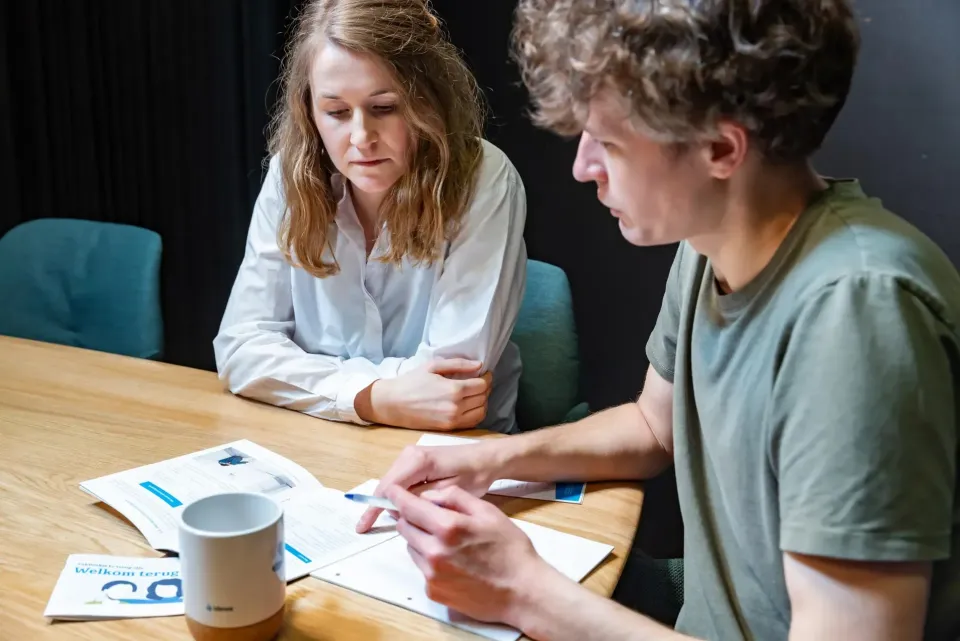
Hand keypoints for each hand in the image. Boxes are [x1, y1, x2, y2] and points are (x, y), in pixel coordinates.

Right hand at [355, 440, 500, 531]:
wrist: (487, 459)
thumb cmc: (473, 476)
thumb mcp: (449, 493)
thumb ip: (421, 500)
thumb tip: (398, 509)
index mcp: (417, 461)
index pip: (388, 488)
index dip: (375, 508)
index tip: (364, 527)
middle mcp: (409, 455)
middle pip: (386, 486)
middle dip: (384, 507)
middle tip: (391, 528)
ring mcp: (411, 455)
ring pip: (392, 484)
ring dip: (394, 503)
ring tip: (406, 519)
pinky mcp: (415, 459)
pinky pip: (400, 481)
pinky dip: (401, 496)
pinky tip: (408, 509)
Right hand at [362, 359, 492, 430]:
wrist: (392, 404)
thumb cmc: (411, 382)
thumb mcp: (433, 366)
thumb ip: (458, 364)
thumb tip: (479, 365)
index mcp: (454, 390)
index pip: (482, 385)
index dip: (487, 378)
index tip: (484, 373)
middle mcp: (456, 407)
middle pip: (484, 398)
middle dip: (485, 388)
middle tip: (480, 381)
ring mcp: (453, 420)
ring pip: (481, 412)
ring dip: (483, 402)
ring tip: (475, 394)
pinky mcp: (449, 429)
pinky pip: (472, 423)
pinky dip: (476, 414)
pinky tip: (470, 406)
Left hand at [387, 485, 547, 624]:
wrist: (522, 591)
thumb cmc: (510, 550)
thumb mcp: (488, 512)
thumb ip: (455, 498)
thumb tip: (428, 495)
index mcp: (447, 528)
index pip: (409, 507)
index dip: (398, 496)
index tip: (392, 491)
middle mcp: (434, 552)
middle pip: (405, 526)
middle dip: (413, 517)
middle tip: (432, 516)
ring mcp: (431, 574)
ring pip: (411, 546)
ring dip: (421, 539)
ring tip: (449, 541)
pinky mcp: (433, 591)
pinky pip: (421, 567)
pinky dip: (429, 560)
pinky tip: (453, 561)